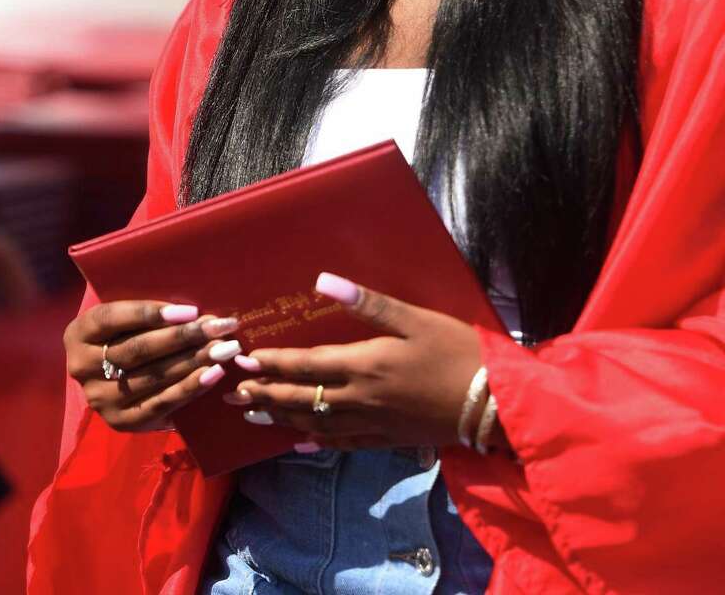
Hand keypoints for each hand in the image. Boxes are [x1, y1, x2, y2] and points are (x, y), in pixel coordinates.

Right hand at [64, 301, 242, 432]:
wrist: (110, 373)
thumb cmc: (127, 330)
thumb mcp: (125, 315)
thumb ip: (149, 310)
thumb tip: (197, 309)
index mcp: (79, 333)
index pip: (113, 318)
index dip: (151, 313)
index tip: (190, 310)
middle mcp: (81, 367)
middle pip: (137, 350)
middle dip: (183, 337)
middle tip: (219, 326)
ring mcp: (99, 399)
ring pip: (151, 377)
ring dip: (193, 362)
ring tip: (224, 348)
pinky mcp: (120, 421)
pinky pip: (159, 404)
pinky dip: (189, 388)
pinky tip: (213, 374)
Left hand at [230, 274, 486, 450]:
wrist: (492, 404)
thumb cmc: (456, 352)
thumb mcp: (415, 319)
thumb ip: (369, 304)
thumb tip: (324, 281)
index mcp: (365, 365)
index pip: (306, 366)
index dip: (273, 364)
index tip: (243, 362)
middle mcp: (360, 399)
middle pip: (302, 399)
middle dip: (265, 395)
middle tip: (232, 394)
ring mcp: (373, 423)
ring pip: (317, 424)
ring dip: (281, 419)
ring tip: (253, 418)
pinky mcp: (388, 438)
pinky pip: (344, 443)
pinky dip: (318, 442)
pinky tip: (303, 443)